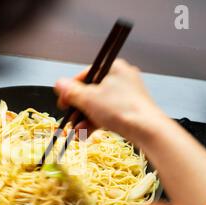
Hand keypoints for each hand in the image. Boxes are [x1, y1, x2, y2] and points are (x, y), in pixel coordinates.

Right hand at [54, 59, 168, 145]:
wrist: (147, 130)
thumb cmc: (120, 109)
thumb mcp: (89, 99)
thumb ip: (71, 91)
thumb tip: (58, 83)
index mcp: (113, 68)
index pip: (85, 76)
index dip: (70, 91)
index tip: (63, 104)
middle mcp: (121, 78)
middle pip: (90, 93)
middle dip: (77, 111)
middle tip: (69, 121)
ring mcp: (126, 95)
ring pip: (98, 106)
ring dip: (84, 120)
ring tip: (77, 133)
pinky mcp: (129, 110)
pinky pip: (107, 114)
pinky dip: (96, 123)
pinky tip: (86, 135)